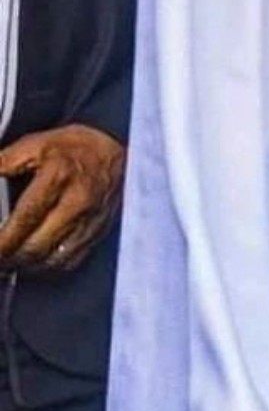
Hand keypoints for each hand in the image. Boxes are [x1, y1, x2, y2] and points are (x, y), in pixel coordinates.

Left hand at [0, 125, 125, 272]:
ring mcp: (91, 219)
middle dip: (10, 258)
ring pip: (53, 259)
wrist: (114, 149)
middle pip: (37, 246)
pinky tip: (37, 258)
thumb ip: (3, 163)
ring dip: (28, 265)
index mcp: (59, 177)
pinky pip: (72, 260)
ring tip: (12, 259)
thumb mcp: (34, 145)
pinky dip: (50, 265)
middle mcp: (78, 201)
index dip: (3, 242)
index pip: (25, 219)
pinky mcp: (100, 231)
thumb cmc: (74, 147)